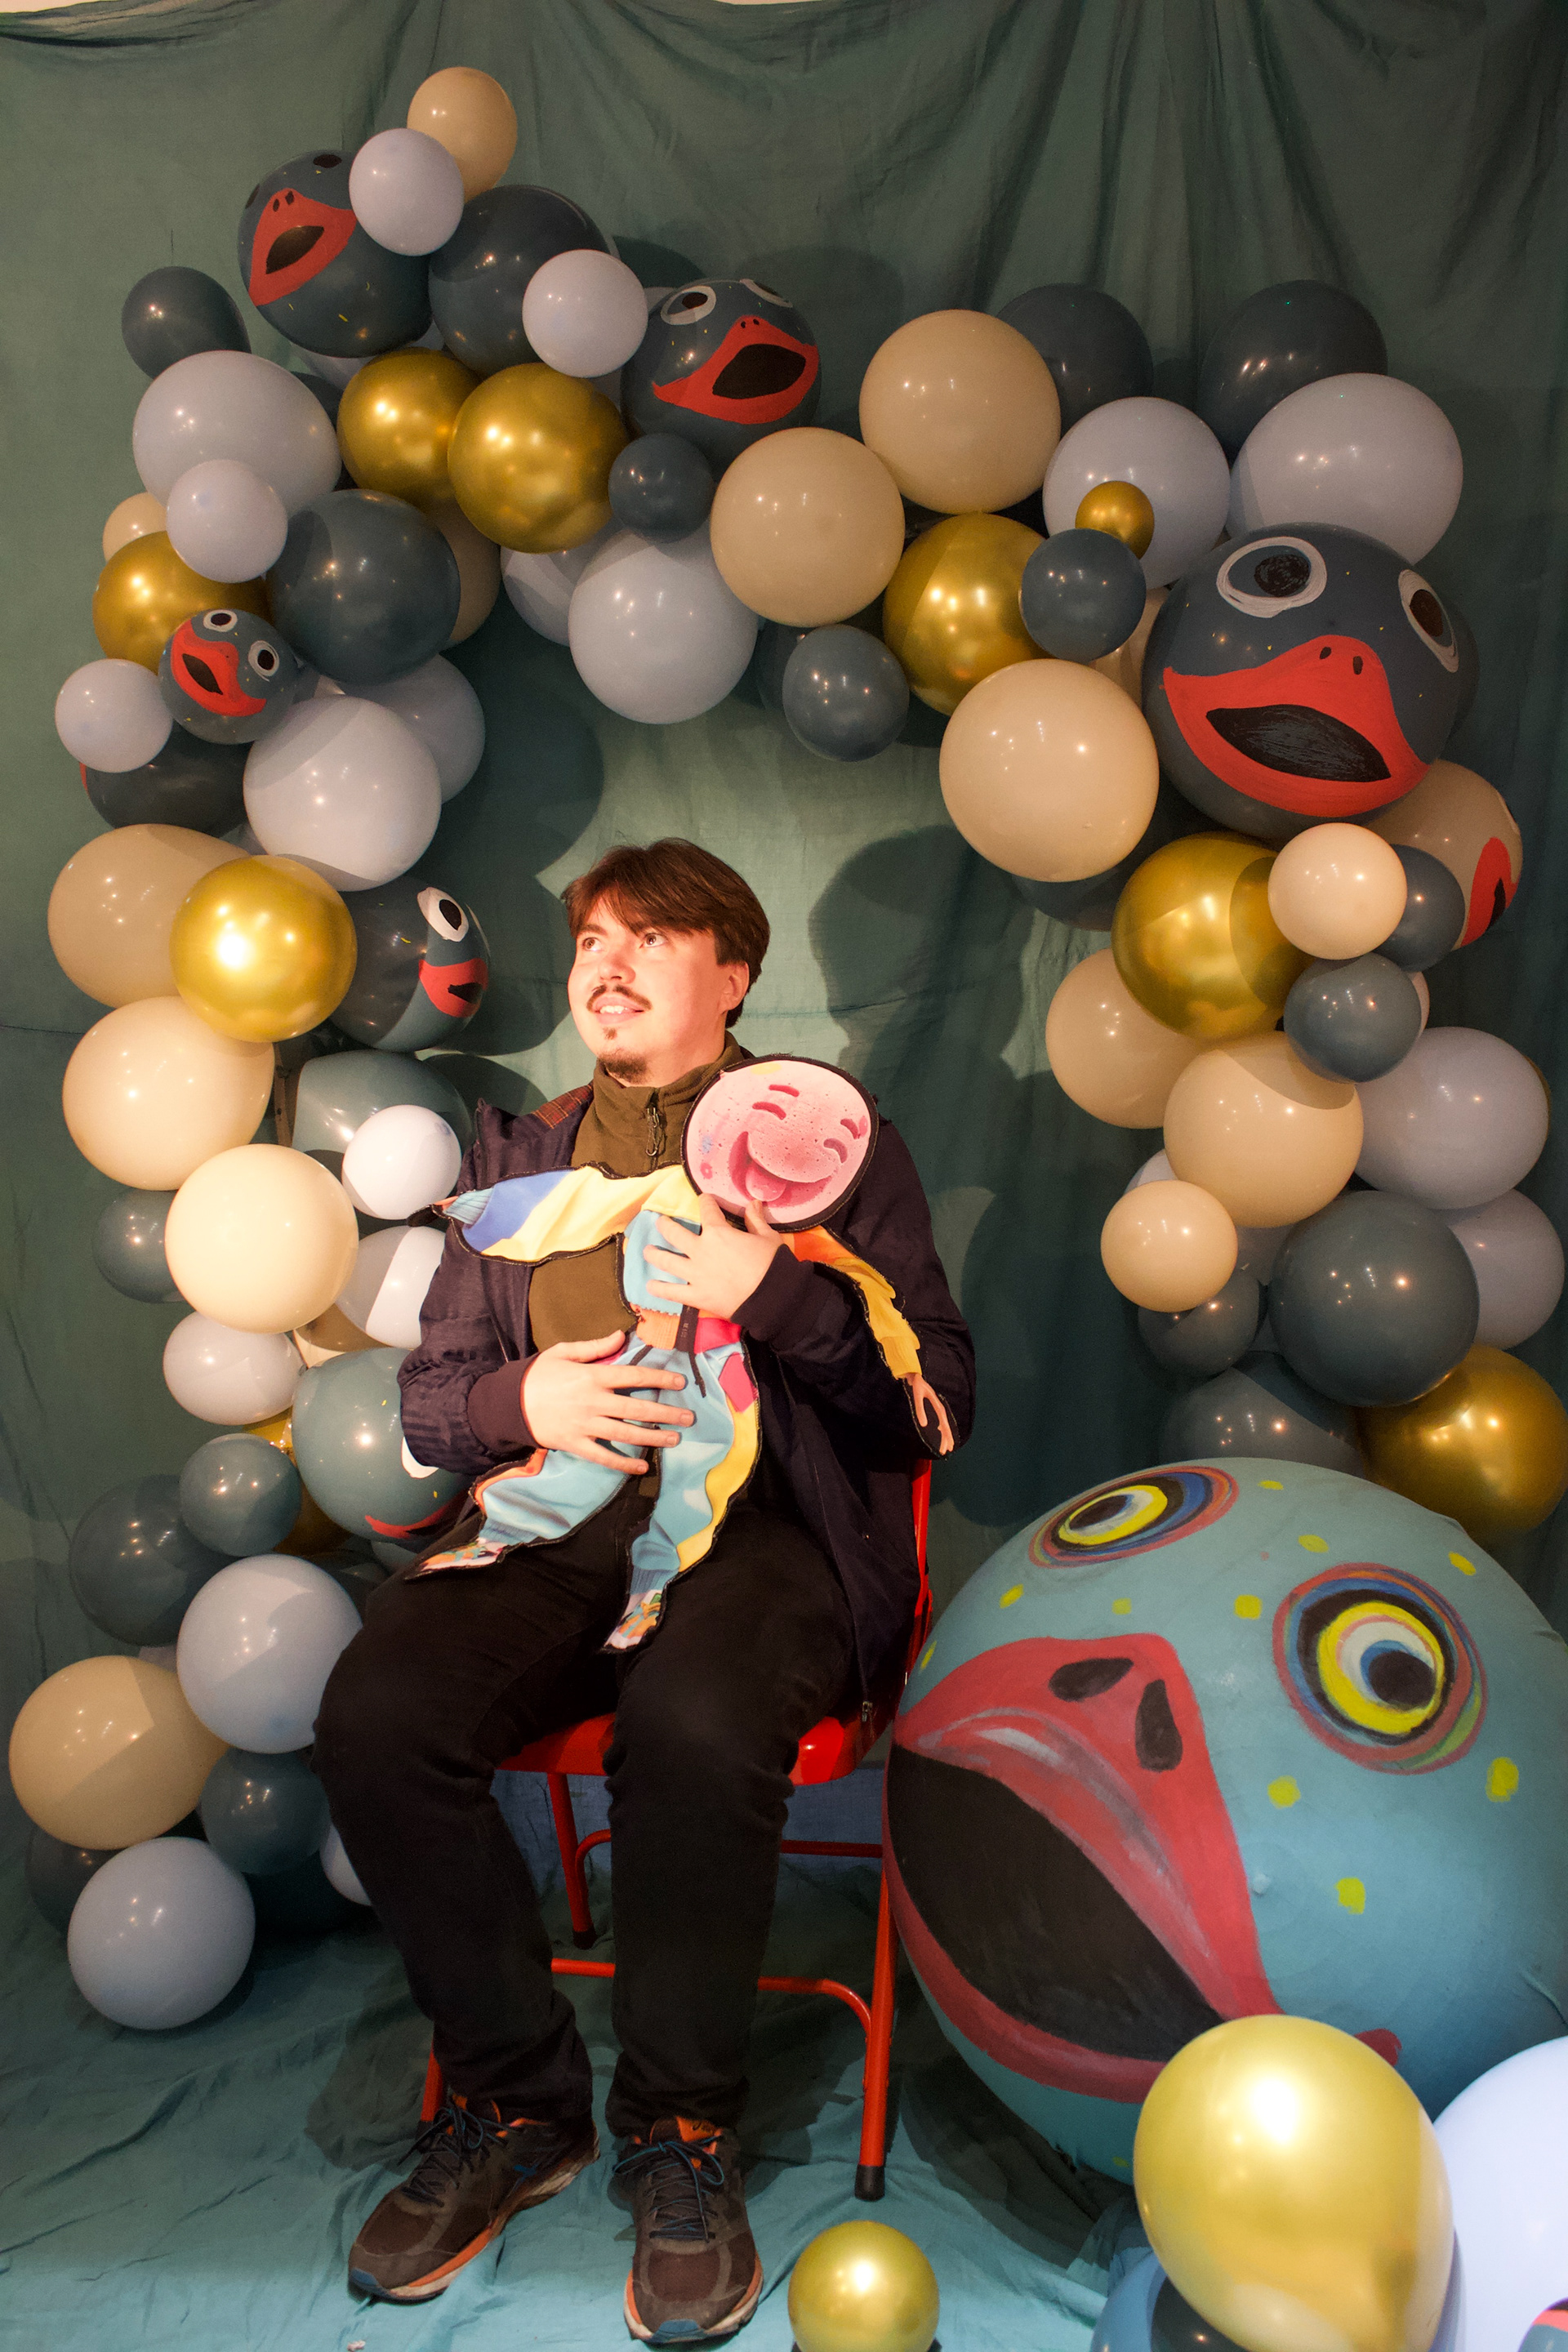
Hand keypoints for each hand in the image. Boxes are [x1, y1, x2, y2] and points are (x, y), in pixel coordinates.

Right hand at [521, 1332, 694, 1473]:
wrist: (508, 1403)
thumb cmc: (537, 1375)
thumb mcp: (563, 1352)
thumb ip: (595, 1347)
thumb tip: (621, 1336)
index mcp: (593, 1376)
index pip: (634, 1376)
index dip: (660, 1378)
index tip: (680, 1382)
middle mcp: (593, 1401)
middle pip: (637, 1408)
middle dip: (666, 1413)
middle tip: (689, 1417)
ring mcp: (585, 1425)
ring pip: (626, 1433)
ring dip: (653, 1437)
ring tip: (674, 1440)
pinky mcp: (576, 1444)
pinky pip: (604, 1456)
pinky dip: (624, 1463)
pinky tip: (642, 1466)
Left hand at [643, 1194, 785, 1319]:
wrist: (772, 1297)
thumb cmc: (773, 1264)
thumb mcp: (768, 1237)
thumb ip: (756, 1220)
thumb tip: (754, 1202)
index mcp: (719, 1232)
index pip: (708, 1210)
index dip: (706, 1202)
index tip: (705, 1200)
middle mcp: (701, 1250)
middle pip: (675, 1233)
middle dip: (665, 1225)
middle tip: (660, 1223)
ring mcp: (695, 1273)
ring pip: (666, 1260)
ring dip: (654, 1254)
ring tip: (647, 1251)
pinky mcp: (696, 1295)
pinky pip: (672, 1292)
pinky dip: (659, 1289)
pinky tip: (650, 1285)